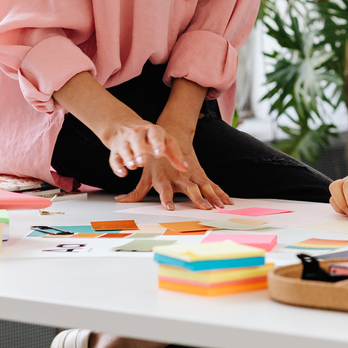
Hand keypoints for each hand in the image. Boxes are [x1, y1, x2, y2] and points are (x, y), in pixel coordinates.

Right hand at [105, 121, 188, 178]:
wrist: (124, 126)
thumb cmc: (149, 137)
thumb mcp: (164, 141)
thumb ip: (175, 154)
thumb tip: (186, 169)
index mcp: (152, 130)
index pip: (155, 135)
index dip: (157, 144)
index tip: (160, 154)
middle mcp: (136, 133)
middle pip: (137, 140)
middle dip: (140, 151)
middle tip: (143, 162)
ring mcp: (124, 141)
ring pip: (124, 148)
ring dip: (128, 158)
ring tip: (133, 166)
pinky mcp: (114, 150)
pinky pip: (114, 158)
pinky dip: (117, 166)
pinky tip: (122, 173)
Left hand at [116, 138, 231, 210]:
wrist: (172, 139)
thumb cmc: (157, 160)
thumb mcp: (145, 175)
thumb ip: (135, 192)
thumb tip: (120, 201)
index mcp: (164, 178)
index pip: (164, 190)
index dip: (167, 199)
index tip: (169, 207)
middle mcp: (179, 177)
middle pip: (189, 188)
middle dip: (197, 198)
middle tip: (204, 207)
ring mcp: (192, 175)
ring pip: (204, 186)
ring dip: (212, 196)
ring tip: (218, 206)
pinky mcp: (200, 174)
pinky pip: (212, 185)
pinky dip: (220, 192)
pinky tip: (227, 201)